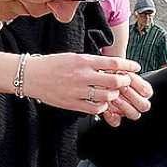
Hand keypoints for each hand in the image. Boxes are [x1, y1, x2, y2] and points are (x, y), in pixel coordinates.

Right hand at [23, 54, 143, 115]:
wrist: (30, 75)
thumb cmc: (51, 65)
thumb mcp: (72, 57)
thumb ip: (91, 62)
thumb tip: (111, 66)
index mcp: (83, 61)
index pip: (113, 62)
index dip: (128, 65)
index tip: (135, 67)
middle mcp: (82, 75)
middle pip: (114, 80)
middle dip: (124, 82)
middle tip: (124, 82)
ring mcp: (77, 90)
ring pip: (107, 96)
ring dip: (113, 95)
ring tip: (112, 93)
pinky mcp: (72, 103)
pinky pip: (94, 108)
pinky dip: (102, 107)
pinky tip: (100, 103)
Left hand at [97, 71, 152, 127]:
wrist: (98, 83)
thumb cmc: (111, 75)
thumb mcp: (118, 70)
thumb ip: (123, 70)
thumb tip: (123, 67)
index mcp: (143, 92)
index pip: (146, 90)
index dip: (137, 83)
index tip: (126, 75)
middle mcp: (137, 103)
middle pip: (144, 105)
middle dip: (132, 96)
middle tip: (122, 87)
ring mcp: (127, 111)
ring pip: (134, 114)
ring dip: (125, 106)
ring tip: (114, 98)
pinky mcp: (116, 117)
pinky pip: (117, 122)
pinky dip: (112, 118)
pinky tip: (106, 110)